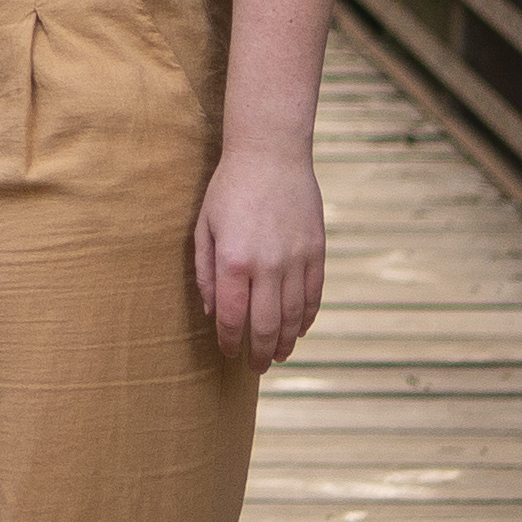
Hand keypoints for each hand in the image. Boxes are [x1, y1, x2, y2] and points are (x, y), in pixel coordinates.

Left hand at [194, 143, 323, 367]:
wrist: (271, 154)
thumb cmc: (229, 189)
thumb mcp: (204, 228)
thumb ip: (206, 273)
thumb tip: (213, 313)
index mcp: (234, 261)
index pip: (232, 318)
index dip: (230, 342)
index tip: (229, 353)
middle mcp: (267, 266)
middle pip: (266, 326)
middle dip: (261, 353)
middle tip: (257, 367)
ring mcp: (296, 260)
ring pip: (294, 316)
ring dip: (288, 342)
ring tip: (280, 355)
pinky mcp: (317, 251)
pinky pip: (314, 295)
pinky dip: (308, 317)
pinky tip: (301, 329)